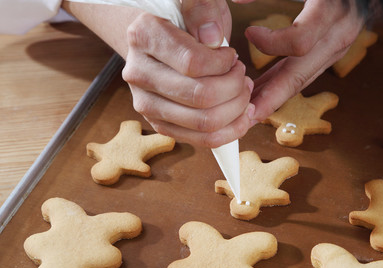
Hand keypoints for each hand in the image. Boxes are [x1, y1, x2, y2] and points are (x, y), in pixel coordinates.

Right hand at [122, 2, 254, 147]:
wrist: (161, 41)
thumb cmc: (184, 19)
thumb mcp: (195, 2)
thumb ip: (203, 10)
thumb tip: (212, 39)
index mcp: (143, 36)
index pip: (193, 64)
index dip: (223, 64)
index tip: (232, 55)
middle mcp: (138, 73)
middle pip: (201, 97)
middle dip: (235, 88)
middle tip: (243, 75)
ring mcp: (146, 103)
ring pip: (204, 122)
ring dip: (236, 110)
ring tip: (244, 93)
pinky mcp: (160, 124)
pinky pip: (202, 139)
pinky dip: (230, 130)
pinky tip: (242, 115)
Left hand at [240, 0, 363, 121]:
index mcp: (330, 13)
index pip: (300, 41)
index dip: (271, 43)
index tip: (249, 32)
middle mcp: (337, 36)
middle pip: (301, 76)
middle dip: (272, 98)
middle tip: (247, 116)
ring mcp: (336, 49)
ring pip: (301, 79)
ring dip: (273, 96)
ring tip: (247, 112)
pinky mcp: (330, 54)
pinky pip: (303, 74)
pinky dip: (281, 84)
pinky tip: (260, 92)